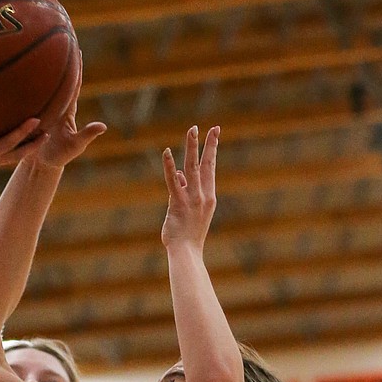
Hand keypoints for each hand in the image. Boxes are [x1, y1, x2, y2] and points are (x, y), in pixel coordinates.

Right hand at [0, 116, 40, 206]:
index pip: (8, 143)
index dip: (22, 132)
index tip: (37, 121)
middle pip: (17, 151)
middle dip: (33, 143)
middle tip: (48, 132)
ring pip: (11, 153)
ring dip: (25, 145)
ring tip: (37, 134)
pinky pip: (1, 152)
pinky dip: (11, 145)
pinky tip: (11, 138)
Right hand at [26, 55, 107, 170]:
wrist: (40, 164)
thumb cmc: (59, 156)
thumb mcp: (75, 145)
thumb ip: (87, 135)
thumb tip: (103, 127)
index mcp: (68, 108)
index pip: (74, 83)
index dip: (76, 67)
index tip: (77, 48)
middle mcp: (57, 104)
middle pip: (60, 77)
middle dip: (61, 58)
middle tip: (61, 37)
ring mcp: (44, 107)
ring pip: (44, 83)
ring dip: (44, 66)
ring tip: (41, 46)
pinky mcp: (33, 112)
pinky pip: (31, 93)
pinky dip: (29, 82)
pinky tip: (21, 69)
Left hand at [161, 124, 217, 252]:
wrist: (186, 253)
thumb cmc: (188, 235)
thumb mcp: (190, 211)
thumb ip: (185, 191)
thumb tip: (180, 175)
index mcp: (209, 197)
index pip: (211, 168)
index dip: (212, 149)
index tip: (215, 133)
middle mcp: (203, 196)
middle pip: (207, 165)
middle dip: (209, 144)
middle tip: (213, 127)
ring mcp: (191, 199)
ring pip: (192, 168)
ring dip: (192, 147)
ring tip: (193, 130)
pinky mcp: (178, 203)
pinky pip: (172, 182)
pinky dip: (169, 167)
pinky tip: (166, 153)